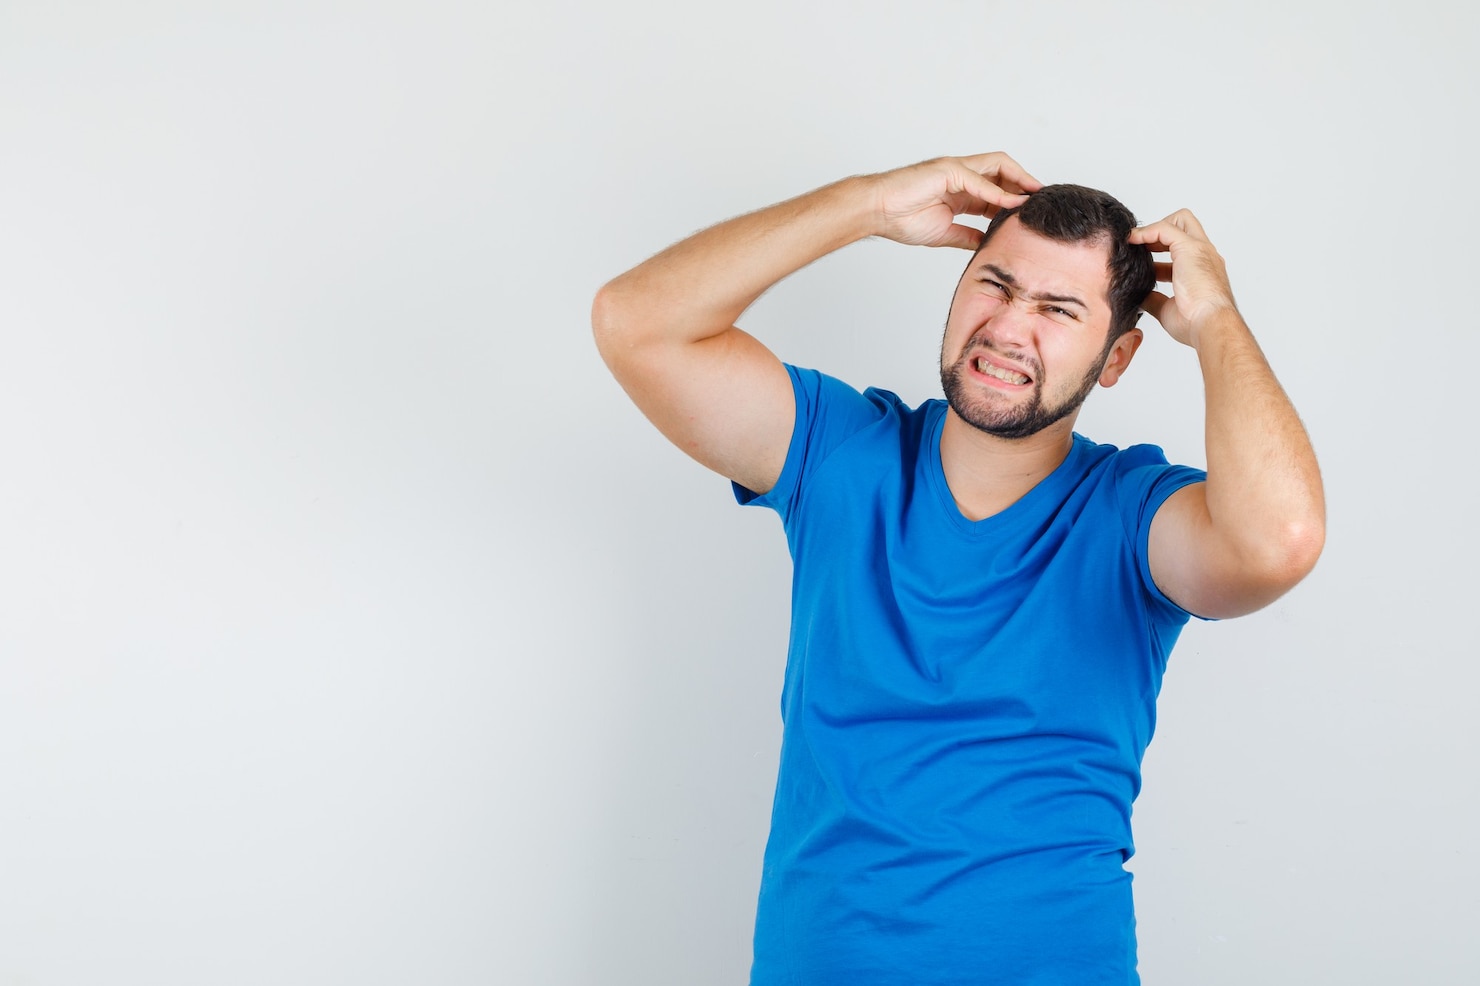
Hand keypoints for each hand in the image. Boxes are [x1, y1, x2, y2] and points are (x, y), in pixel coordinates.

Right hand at [867, 153, 1041, 250]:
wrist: (877, 212)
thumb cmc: (902, 218)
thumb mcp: (946, 233)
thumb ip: (968, 235)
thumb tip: (987, 243)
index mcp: (960, 190)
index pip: (997, 189)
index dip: (1016, 199)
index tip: (1032, 214)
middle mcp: (961, 175)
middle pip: (1003, 171)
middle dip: (1024, 183)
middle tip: (1041, 201)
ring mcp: (955, 170)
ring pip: (997, 166)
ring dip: (1018, 180)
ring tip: (1033, 196)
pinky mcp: (947, 170)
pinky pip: (978, 180)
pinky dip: (996, 192)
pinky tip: (1010, 204)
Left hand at [1129, 209, 1239, 347]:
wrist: (1209, 325)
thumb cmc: (1195, 324)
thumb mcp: (1167, 309)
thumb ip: (1155, 299)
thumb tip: (1140, 297)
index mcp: (1203, 269)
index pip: (1183, 249)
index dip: (1160, 250)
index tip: (1141, 259)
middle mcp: (1205, 255)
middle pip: (1186, 225)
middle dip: (1161, 230)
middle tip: (1141, 246)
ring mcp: (1201, 249)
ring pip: (1180, 220)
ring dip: (1154, 229)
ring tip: (1132, 242)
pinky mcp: (1190, 248)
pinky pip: (1164, 229)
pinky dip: (1146, 232)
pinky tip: (1132, 240)